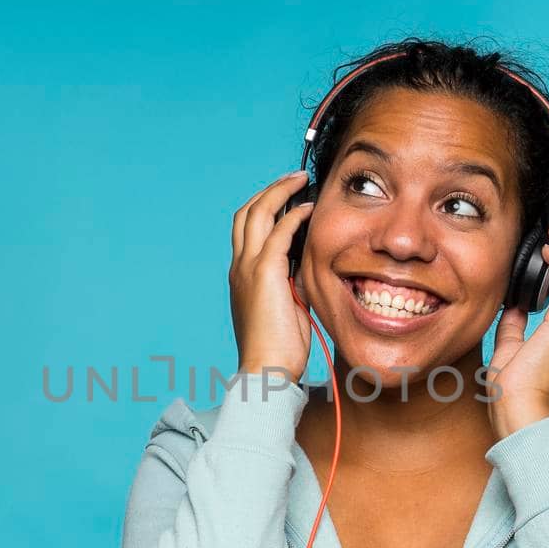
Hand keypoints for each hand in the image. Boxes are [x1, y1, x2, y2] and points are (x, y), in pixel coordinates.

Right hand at [230, 169, 315, 381]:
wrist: (267, 369)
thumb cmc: (279, 348)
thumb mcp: (286, 305)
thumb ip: (291, 280)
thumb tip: (308, 263)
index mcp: (241, 275)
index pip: (246, 228)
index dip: (265, 207)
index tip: (288, 197)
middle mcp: (239, 266)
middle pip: (247, 212)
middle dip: (270, 190)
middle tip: (295, 178)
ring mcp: (248, 268)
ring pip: (258, 213)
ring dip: (280, 191)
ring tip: (301, 180)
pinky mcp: (264, 273)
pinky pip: (279, 231)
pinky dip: (294, 215)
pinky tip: (309, 209)